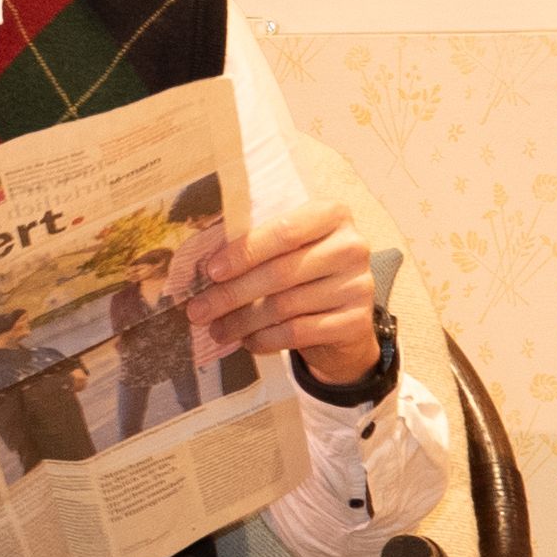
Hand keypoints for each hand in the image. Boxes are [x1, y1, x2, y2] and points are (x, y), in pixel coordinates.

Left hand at [192, 200, 379, 384]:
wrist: (343, 320)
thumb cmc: (304, 275)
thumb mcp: (287, 251)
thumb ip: (257, 248)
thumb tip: (203, 271)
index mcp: (332, 215)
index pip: (284, 230)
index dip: (244, 252)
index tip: (210, 272)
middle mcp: (351, 246)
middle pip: (280, 272)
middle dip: (231, 294)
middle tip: (198, 311)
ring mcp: (358, 285)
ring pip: (284, 306)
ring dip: (242, 321)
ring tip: (217, 330)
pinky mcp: (356, 322)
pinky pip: (297, 332)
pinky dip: (265, 339)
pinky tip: (247, 341)